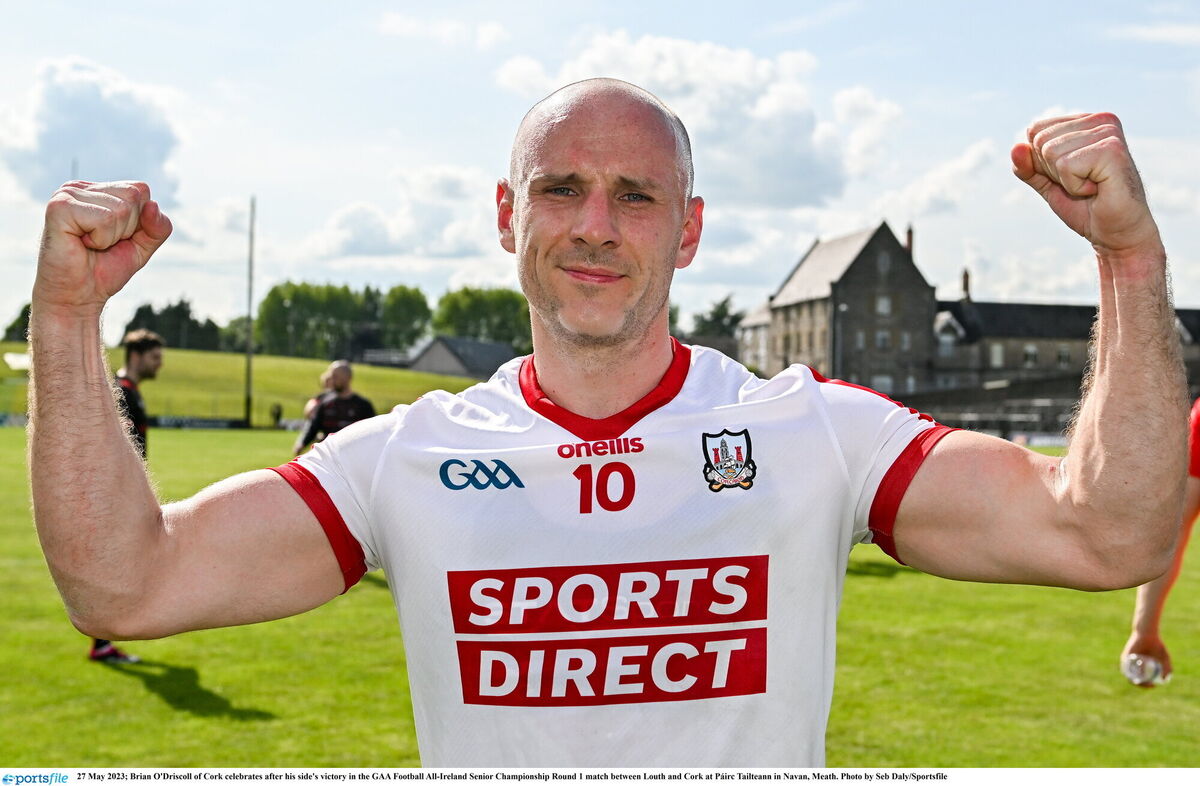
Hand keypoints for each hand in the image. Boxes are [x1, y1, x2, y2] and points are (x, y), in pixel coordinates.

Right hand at [34, 181, 171, 314]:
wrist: (78, 296)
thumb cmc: (104, 270)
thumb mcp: (142, 246)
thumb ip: (158, 227)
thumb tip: (153, 205)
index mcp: (97, 190)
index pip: (141, 190)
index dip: (139, 222)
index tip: (116, 238)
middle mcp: (80, 187)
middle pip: (134, 196)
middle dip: (127, 229)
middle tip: (101, 244)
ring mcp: (67, 194)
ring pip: (121, 209)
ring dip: (112, 236)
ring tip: (91, 245)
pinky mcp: (59, 207)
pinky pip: (104, 219)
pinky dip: (101, 239)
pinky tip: (82, 244)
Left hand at [1011, 113, 1160, 258]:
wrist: (1116, 233)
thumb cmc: (1086, 206)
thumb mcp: (1047, 183)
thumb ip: (1028, 166)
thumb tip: (1015, 147)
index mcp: (1086, 121)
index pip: (1035, 130)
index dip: (1042, 162)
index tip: (1071, 175)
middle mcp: (1101, 120)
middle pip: (1041, 140)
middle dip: (1052, 171)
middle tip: (1082, 183)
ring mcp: (1109, 132)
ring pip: (1051, 152)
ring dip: (1065, 180)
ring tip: (1091, 186)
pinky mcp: (1112, 150)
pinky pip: (1065, 166)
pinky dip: (1074, 187)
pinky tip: (1097, 189)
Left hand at [1121, 630, 1171, 685]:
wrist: (1148, 634)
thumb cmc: (1157, 645)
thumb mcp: (1165, 658)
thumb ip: (1167, 668)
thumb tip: (1164, 679)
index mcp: (1142, 665)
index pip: (1142, 679)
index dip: (1147, 684)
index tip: (1153, 685)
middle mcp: (1134, 664)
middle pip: (1135, 678)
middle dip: (1142, 685)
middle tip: (1149, 685)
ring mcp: (1129, 660)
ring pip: (1129, 675)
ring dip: (1136, 681)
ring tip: (1144, 682)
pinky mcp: (1125, 656)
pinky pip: (1126, 667)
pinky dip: (1131, 673)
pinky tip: (1137, 676)